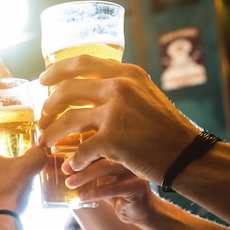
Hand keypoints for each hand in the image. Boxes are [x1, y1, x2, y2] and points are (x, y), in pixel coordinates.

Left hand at [37, 54, 199, 183]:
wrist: (187, 155)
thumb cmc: (165, 129)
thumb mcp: (145, 94)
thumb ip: (120, 87)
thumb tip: (88, 87)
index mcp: (126, 73)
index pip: (81, 63)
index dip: (56, 71)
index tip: (42, 80)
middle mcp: (119, 87)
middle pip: (67, 90)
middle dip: (49, 106)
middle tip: (42, 118)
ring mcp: (115, 113)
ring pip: (67, 121)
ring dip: (51, 134)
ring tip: (45, 143)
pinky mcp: (113, 139)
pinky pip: (81, 150)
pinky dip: (74, 160)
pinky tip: (72, 166)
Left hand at [64, 158, 156, 224]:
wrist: (138, 211)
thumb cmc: (116, 192)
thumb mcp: (98, 179)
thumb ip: (83, 171)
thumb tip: (60, 168)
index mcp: (119, 149)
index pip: (97, 145)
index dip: (78, 152)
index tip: (63, 161)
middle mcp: (128, 155)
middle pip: (101, 153)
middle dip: (80, 163)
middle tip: (65, 171)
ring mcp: (135, 169)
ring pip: (107, 167)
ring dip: (85, 176)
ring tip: (70, 184)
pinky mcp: (138, 186)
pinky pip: (114, 187)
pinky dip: (96, 191)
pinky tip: (83, 196)